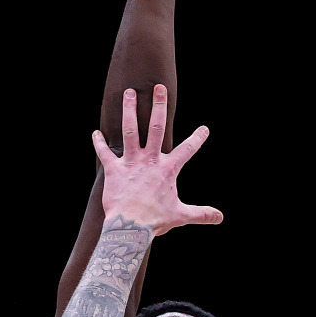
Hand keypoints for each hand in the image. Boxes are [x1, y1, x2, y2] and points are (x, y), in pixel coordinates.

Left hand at [94, 85, 220, 234]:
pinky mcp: (113, 170)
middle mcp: (150, 160)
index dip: (197, 139)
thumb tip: (220, 217)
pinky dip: (99, 143)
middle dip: (159, 106)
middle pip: (156, 127)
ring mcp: (131, 163)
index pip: (187, 150)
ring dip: (129, 110)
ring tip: (128, 92)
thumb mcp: (181, 216)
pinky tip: (95, 133)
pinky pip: (104, 153)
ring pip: (130, 131)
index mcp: (167, 170)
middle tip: (159, 88)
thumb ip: (201, 214)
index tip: (204, 129)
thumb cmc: (155, 221)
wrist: (130, 228)